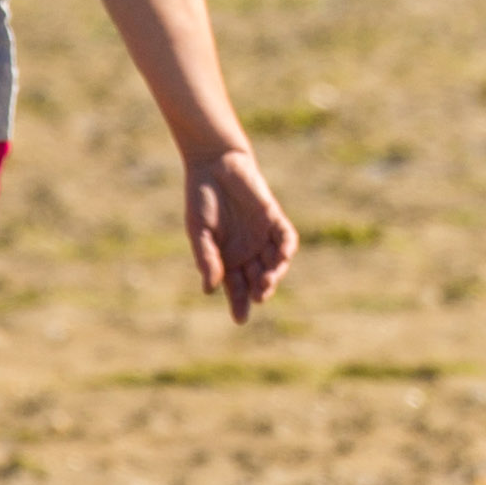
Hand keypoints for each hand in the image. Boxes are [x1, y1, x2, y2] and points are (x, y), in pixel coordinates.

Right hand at [189, 139, 297, 322]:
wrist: (214, 165)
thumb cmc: (201, 200)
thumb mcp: (199, 232)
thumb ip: (206, 257)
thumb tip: (210, 288)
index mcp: (227, 259)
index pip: (236, 288)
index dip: (239, 303)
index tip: (240, 319)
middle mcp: (247, 251)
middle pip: (257, 279)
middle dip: (258, 291)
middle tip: (258, 297)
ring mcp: (262, 236)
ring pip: (274, 262)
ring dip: (274, 274)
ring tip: (267, 283)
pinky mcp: (273, 218)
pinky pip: (285, 237)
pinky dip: (286, 247)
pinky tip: (283, 256)